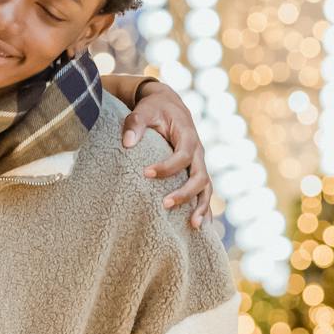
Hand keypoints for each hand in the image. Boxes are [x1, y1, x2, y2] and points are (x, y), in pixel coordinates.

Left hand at [122, 80, 212, 227]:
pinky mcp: (196, 172)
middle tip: (166, 204)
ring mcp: (199, 164)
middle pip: (200, 176)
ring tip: (193, 226)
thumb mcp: (144, 111)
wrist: (169, 105)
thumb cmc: (155, 109)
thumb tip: (127, 143)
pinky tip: (200, 227)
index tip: (146, 173)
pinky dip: (204, 209)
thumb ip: (134, 124)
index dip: (167, 167)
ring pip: (206, 188)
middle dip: (186, 193)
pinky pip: (203, 193)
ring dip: (201, 207)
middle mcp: (198, 152)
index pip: (182, 155)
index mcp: (188, 136)